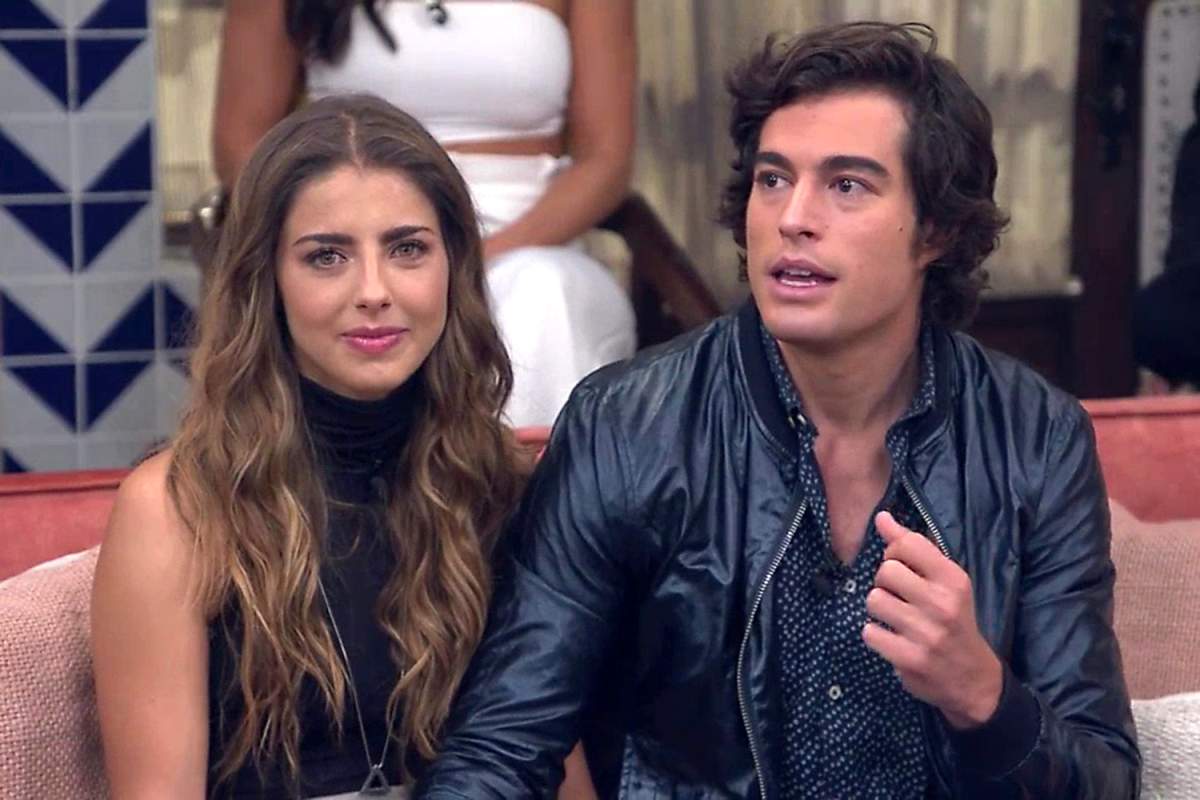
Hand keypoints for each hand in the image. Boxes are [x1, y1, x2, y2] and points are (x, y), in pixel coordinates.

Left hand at [862, 511, 1002, 729]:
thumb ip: (912, 547)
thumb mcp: (944, 581)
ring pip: (874, 600)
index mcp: (954, 579)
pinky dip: (876, 635)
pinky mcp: (910, 658)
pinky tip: (893, 639)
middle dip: (885, 583)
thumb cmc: (954, 620)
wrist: (973, 678)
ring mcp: (926, 633)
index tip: (903, 568)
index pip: (907, 544)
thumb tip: (881, 517)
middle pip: (885, 571)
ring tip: (896, 618)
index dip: (894, 554)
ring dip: (878, 609)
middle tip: (899, 597)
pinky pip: (869, 632)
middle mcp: (942, 603)